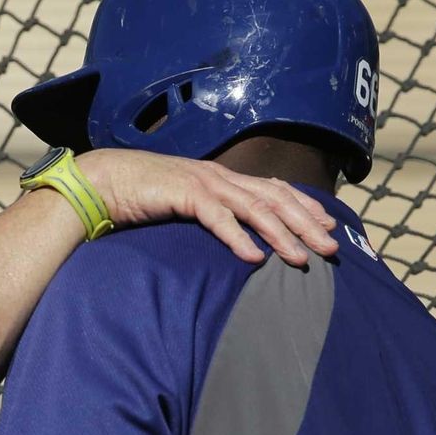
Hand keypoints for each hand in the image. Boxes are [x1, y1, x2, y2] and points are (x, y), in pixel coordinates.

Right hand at [76, 149, 338, 265]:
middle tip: (332, 248)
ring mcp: (202, 183)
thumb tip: (230, 233)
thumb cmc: (139, 195)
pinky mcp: (184, 194)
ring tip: (302, 258)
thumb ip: (207, 211)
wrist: (103, 180)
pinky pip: (218, 218)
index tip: (328, 225)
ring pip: (254, 209)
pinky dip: (238, 238)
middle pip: (274, 199)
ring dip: (282, 234)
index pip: (273, 188)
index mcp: (220, 177)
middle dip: (307, 223)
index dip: (304, 205)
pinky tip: (254, 258)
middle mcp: (218, 176)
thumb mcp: (182, 203)